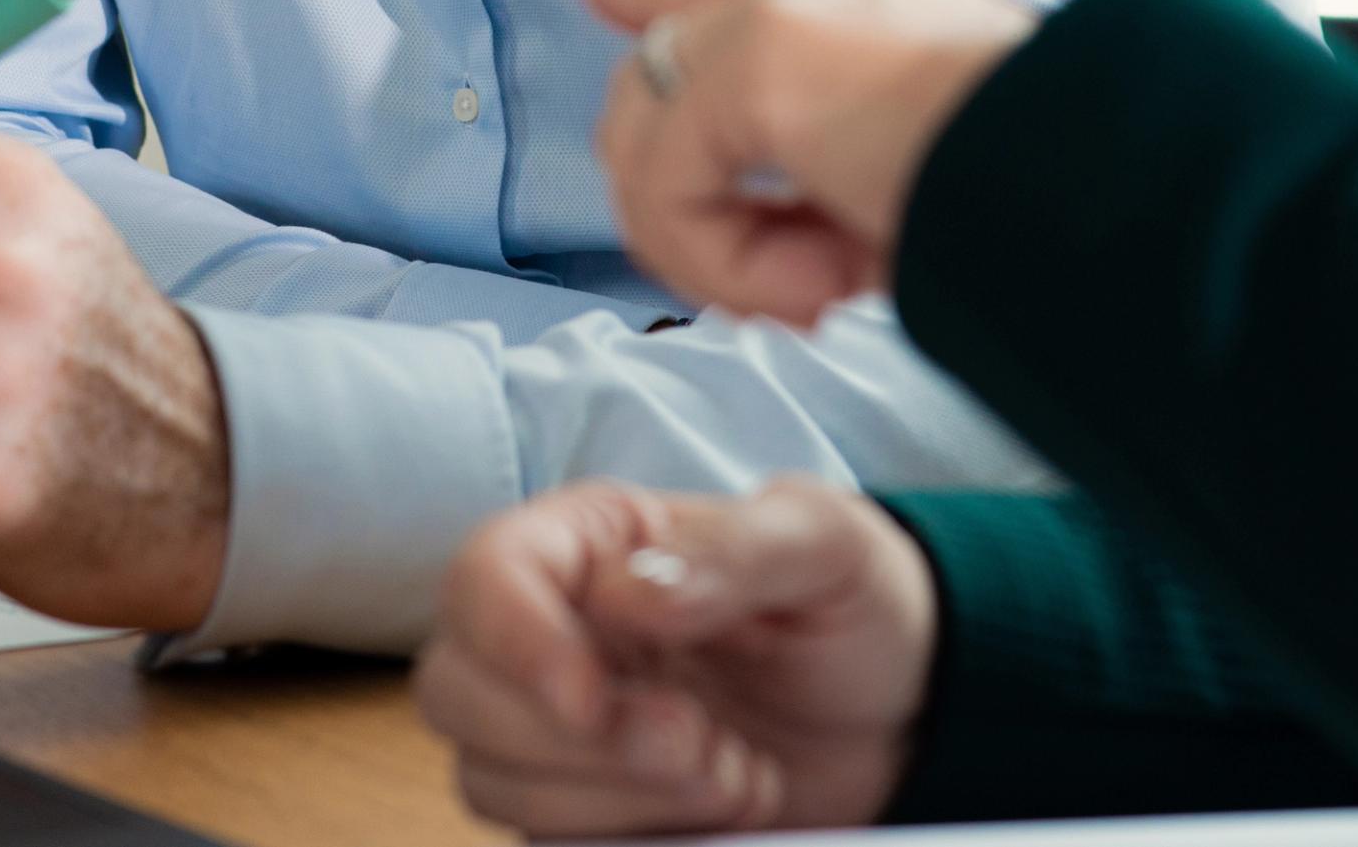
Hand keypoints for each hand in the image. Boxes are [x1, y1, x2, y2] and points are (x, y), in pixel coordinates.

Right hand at [417, 477, 933, 836]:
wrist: (899, 711)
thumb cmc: (852, 602)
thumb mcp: (827, 546)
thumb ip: (733, 550)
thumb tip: (632, 592)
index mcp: (595, 541)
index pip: (485, 574)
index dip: (516, 642)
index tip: (591, 700)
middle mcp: (556, 628)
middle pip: (458, 690)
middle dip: (577, 739)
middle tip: (699, 738)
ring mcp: (557, 726)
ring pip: (488, 779)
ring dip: (614, 798)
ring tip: (732, 768)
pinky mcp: (581, 806)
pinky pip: (542, 840)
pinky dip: (630, 838)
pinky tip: (718, 809)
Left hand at [581, 0, 1035, 327]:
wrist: (1105, 174)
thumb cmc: (1037, 204)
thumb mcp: (917, 190)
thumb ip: (830, 186)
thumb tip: (781, 247)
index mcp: (861, 9)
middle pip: (655, 70)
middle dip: (680, 203)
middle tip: (804, 292)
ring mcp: (780, 16)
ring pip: (647, 150)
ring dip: (725, 254)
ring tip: (830, 293)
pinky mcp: (757, 64)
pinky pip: (672, 194)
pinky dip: (734, 269)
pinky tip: (824, 288)